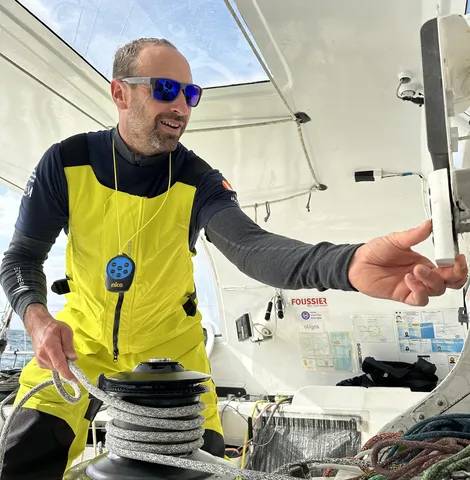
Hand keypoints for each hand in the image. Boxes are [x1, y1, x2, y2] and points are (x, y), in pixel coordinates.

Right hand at [24, 304, 77, 380]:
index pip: (59, 364)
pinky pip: (52, 367)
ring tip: (61, 350)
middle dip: (67, 364)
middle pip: (59, 367)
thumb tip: (73, 359)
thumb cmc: (54, 327)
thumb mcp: (66, 331)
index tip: (75, 379)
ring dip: (62, 363)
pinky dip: (57, 363)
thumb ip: (69, 345)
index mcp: (50, 346)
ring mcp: (40, 360)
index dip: (67, 373)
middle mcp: (43, 355)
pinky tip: (56, 353)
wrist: (38, 327)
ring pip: (56, 368)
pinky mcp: (40, 363)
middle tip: (69, 352)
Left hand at [348, 220, 467, 305]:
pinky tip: (409, 279)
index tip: (458, 257)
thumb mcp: (395, 240)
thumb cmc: (375, 252)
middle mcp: (421, 276)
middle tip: (450, 267)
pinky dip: (419, 290)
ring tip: (417, 269)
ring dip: (431, 280)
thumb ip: (413, 235)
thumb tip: (428, 225)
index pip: (449, 268)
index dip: (458, 266)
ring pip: (436, 290)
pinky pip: (419, 299)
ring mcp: (413, 286)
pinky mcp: (403, 295)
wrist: (357, 264)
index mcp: (424, 262)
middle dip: (455, 275)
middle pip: (449, 282)